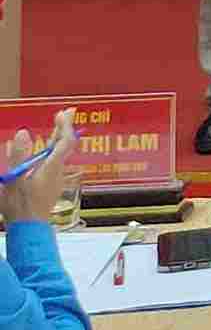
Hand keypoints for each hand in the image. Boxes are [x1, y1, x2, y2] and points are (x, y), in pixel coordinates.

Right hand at [0, 110, 76, 225]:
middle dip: (63, 128)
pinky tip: (46, 151)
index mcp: (51, 168)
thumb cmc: (21, 207)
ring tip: (56, 126)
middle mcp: (57, 172)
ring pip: (60, 154)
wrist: (29, 230)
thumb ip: (19, 156)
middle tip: (63, 114)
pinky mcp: (51, 186)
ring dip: (58, 139)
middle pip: (64, 146)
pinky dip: (53, 151)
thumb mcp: (15, 180)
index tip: (63, 113)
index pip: (64, 142)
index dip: (64, 126)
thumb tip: (25, 133)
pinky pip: (55, 163)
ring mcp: (55, 179)